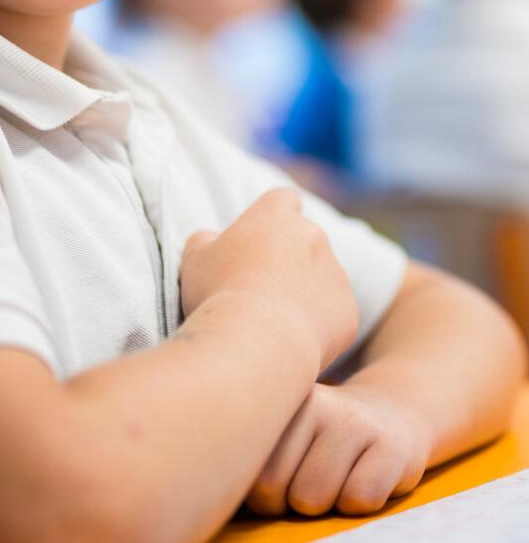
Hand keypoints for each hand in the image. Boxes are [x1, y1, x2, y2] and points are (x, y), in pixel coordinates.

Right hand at [180, 188, 358, 372]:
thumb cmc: (219, 293)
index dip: (272, 216)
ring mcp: (336, 273)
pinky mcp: (348, 310)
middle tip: (260, 287)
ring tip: (274, 321)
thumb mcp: (195, 258)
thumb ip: (206, 239)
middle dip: (289, 258)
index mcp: (276, 216)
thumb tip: (212, 239)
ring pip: (322, 277)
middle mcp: (313, 236)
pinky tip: (291, 340)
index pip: (283, 199)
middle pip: (305, 239)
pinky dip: (318, 323)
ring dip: (305, 291)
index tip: (259, 237)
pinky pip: (334, 313)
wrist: (257, 343)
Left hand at [245, 381, 429, 516]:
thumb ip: (252, 456)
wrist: (391, 415)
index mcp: (278, 399)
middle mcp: (313, 403)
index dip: (265, 496)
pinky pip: (360, 499)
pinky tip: (367, 476)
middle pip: (274, 489)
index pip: (247, 472)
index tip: (283, 480)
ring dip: (326, 505)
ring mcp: (354, 421)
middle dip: (291, 503)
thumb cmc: (324, 441)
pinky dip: (360, 504)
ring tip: (339, 477)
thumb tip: (225, 492)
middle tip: (313, 480)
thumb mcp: (284, 434)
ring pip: (313, 498)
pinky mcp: (391, 445)